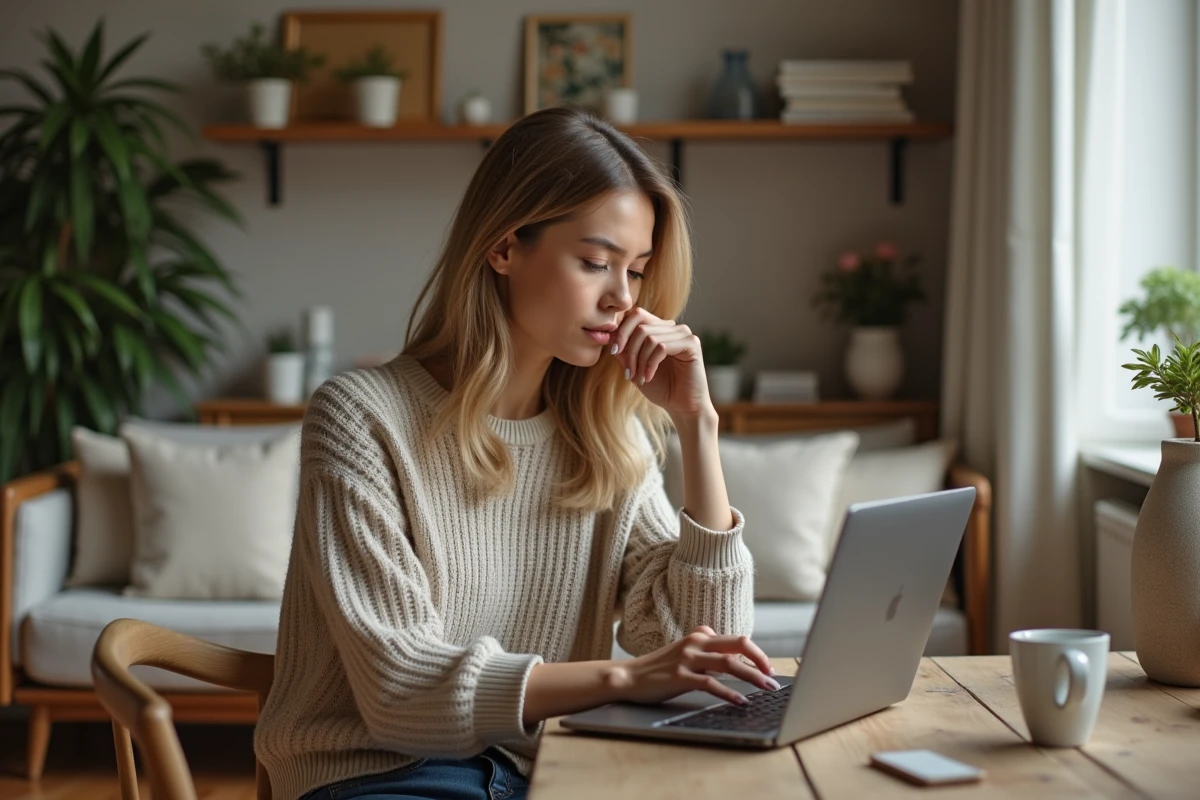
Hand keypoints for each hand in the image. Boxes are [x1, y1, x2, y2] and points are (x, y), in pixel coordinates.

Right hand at [608, 625, 778, 705]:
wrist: (628, 677)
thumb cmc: (659, 668)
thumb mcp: (684, 652)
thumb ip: (705, 649)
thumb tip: (726, 650)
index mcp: (700, 635)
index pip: (737, 640)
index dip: (757, 653)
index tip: (769, 668)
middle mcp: (696, 643)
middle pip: (738, 645)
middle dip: (761, 660)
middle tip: (774, 677)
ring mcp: (687, 659)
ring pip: (728, 664)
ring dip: (752, 676)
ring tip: (767, 688)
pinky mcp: (680, 676)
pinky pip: (710, 684)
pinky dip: (729, 693)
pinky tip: (740, 701)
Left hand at [611, 307, 711, 417]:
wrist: (682, 407)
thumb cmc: (660, 388)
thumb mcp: (635, 367)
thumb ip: (624, 351)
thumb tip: (610, 335)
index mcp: (660, 329)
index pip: (636, 315)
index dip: (622, 332)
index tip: (614, 352)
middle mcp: (673, 327)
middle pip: (640, 326)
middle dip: (629, 350)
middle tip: (627, 373)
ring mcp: (683, 334)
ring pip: (649, 337)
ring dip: (639, 361)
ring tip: (639, 378)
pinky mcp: (692, 344)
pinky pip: (662, 347)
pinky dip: (650, 364)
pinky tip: (649, 377)